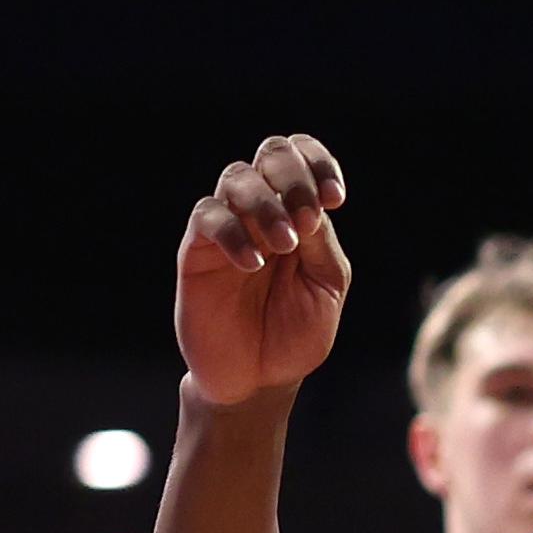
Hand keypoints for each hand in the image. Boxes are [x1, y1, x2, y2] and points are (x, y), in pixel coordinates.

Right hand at [174, 133, 351, 406]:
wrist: (259, 379)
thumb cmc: (295, 332)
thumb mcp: (326, 287)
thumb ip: (322, 244)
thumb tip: (311, 205)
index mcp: (298, 212)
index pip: (301, 156)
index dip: (317, 162)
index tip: (335, 199)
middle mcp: (261, 210)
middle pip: (269, 153)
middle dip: (293, 177)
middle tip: (308, 220)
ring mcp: (227, 226)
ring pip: (236, 178)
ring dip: (266, 204)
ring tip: (285, 245)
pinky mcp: (197, 251)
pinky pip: (208, 217)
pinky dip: (233, 233)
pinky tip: (254, 264)